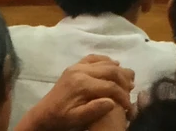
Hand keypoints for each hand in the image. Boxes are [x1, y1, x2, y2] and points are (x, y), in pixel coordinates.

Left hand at [17, 55, 134, 130]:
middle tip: (131, 89)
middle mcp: (80, 71)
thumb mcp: (77, 119)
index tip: (128, 105)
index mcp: (81, 84)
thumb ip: (94, 110)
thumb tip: (112, 102)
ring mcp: (77, 66)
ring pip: (104, 62)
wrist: (44, 113)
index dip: (122, 95)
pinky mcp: (74, 66)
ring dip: (118, 69)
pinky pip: (93, 57)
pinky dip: (106, 60)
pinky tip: (114, 65)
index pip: (110, 85)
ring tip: (127, 79)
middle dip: (124, 79)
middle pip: (110, 70)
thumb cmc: (62, 118)